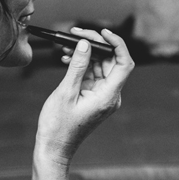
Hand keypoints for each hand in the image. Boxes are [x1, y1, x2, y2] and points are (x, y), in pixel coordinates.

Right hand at [35, 28, 133, 165]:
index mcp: (109, 96)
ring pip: (101, 66)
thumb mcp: (66, 93)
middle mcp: (110, 95)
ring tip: (66, 45)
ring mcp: (103, 96)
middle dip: (95, 44)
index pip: (124, 63)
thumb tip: (85, 44)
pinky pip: (92, 75)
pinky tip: (66, 58)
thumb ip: (77, 66)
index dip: (117, 44)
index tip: (102, 32)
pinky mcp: (94, 97)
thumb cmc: (58, 126)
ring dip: (86, 53)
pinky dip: (81, 65)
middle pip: (112, 61)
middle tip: (77, 33)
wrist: (54, 148)